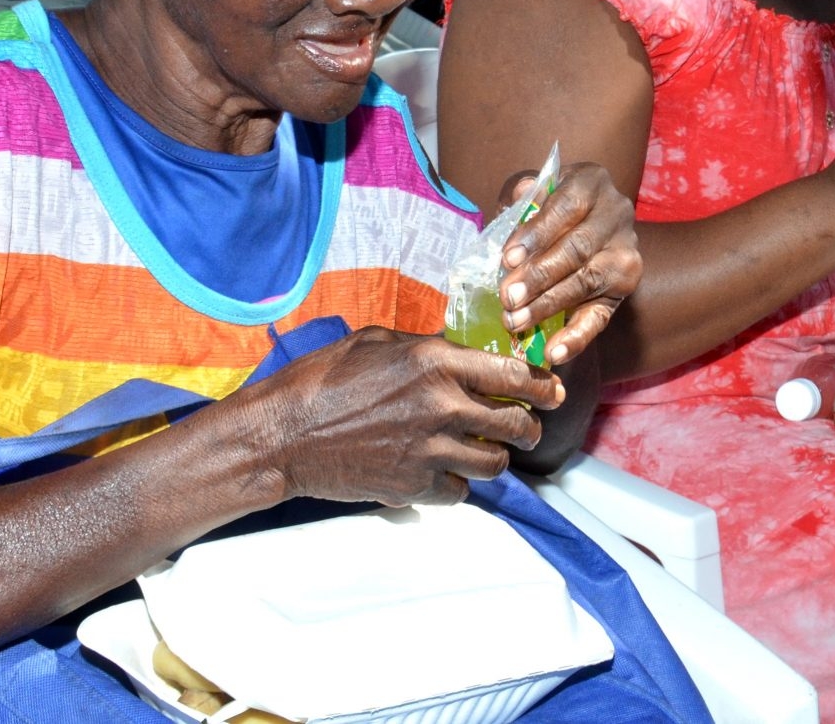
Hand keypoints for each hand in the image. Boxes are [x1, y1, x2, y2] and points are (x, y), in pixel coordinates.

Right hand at [224, 326, 563, 505]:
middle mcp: (441, 406)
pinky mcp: (412, 487)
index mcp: (436, 362)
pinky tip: (444, 473)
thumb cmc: (323, 379)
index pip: (513, 376)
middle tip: (527, 429)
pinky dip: (458, 485)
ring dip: (494, 458)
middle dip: (529, 428)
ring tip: (485, 452)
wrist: (282, 435)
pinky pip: (459, 492)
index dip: (542, 386)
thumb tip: (463, 354)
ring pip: (493, 464)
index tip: (553, 392)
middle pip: (514, 424)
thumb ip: (427, 347)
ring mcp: (428, 451)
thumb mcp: (378, 341)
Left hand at [499, 161, 641, 365]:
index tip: (508, 258)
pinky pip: (601, 316)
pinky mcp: (625, 289)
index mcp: (592, 182)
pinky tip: (554, 353)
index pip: (567, 206)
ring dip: (548, 306)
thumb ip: (522, 195)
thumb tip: (518, 201)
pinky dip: (577, 338)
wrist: (588, 225)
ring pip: (588, 282)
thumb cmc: (549, 207)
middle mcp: (617, 214)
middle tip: (507, 297)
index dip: (537, 233)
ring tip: (515, 322)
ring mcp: (625, 253)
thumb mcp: (535, 191)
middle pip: (578, 248)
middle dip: (539, 275)